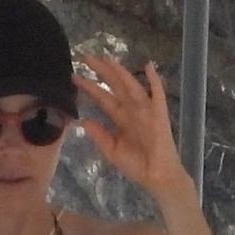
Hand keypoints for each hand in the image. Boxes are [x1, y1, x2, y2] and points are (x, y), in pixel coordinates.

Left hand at [74, 54, 188, 198]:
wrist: (157, 177)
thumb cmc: (136, 166)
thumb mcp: (111, 151)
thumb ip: (99, 135)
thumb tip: (83, 120)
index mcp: (120, 118)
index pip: (102, 98)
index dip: (89, 87)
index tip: (75, 77)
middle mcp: (131, 110)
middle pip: (115, 87)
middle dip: (102, 72)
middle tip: (86, 57)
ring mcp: (146, 110)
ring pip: (131, 86)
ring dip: (121, 72)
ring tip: (109, 59)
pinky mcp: (159, 115)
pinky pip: (158, 95)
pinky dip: (154, 81)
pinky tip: (149, 66)